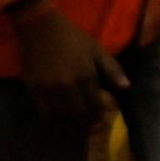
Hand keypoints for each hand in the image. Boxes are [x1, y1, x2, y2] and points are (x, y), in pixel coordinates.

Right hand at [13, 4, 105, 120]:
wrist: (41, 29)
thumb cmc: (72, 38)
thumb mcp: (97, 49)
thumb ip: (112, 69)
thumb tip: (126, 87)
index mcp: (86, 76)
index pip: (94, 104)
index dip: (99, 116)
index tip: (102, 123)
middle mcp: (68, 86)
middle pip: (78, 114)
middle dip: (86, 125)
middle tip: (90, 131)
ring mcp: (49, 89)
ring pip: (60, 116)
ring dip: (69, 126)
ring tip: (76, 130)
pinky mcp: (33, 90)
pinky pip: (43, 112)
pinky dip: (52, 121)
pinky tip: (57, 122)